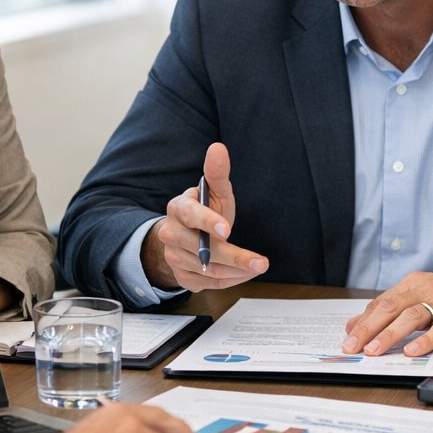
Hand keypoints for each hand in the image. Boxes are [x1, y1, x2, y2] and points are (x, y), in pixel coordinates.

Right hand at [140, 142, 267, 291]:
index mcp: (177, 208)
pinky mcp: (181, 277)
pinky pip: (208, 284)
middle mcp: (171, 234)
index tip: (227, 230)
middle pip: (202, 250)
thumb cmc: (205, 210)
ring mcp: (174, 257)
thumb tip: (218, 148)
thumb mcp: (214, 192)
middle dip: (235, 257)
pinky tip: (244, 274)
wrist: (186, 235)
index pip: (189, 215)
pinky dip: (230, 281)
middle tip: (261, 262)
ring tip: (258, 266)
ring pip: (209, 270)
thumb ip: (217, 173)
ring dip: (237, 271)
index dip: (207, 222)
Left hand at [341, 268, 432, 357]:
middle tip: (352, 347)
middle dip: (368, 328)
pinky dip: (426, 340)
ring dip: (390, 334)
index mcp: (413, 284)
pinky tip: (413, 351)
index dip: (362, 321)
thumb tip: (356, 324)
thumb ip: (393, 309)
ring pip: (412, 316)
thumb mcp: (422, 296)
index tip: (346, 338)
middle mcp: (426, 289)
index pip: (382, 303)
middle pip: (391, 308)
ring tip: (374, 350)